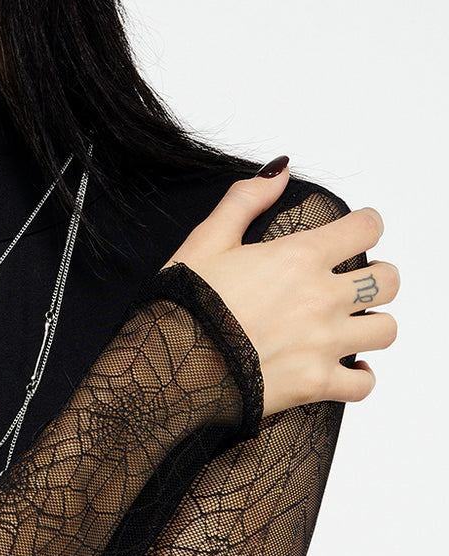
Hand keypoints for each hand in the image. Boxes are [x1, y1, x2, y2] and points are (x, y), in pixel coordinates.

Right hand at [165, 162, 398, 415]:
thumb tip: (279, 170)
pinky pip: (364, 384)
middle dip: (378, 276)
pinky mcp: (316, 384)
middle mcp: (322, 298)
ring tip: (353, 324)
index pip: (366, 228)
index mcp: (299, 258)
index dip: (366, 225)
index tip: (358, 231)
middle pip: (388, 280)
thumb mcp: (207, 240)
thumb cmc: (184, 306)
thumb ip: (246, 200)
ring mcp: (324, 344)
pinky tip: (348, 368)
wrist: (168, 368)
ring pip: (385, 330)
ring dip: (373, 324)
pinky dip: (361, 377)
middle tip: (357, 281)